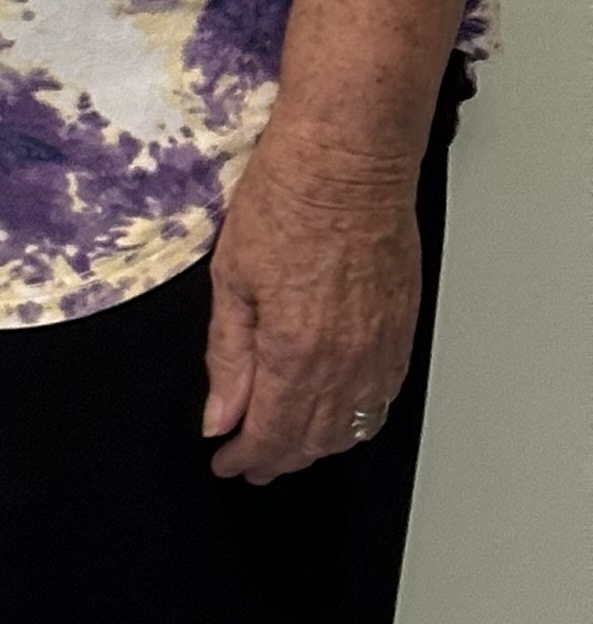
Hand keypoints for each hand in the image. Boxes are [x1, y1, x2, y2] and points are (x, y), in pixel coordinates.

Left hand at [202, 116, 420, 481]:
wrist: (349, 160)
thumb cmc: (285, 202)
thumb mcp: (232, 277)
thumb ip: (228, 357)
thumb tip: (220, 419)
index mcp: (296, 354)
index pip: (271, 434)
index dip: (245, 457)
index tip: (225, 463)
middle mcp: (347, 364)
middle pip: (314, 440)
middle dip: (279, 459)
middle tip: (251, 463)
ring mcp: (382, 351)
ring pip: (351, 427)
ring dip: (317, 446)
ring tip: (287, 448)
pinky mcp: (404, 333)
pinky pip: (382, 399)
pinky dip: (356, 420)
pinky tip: (336, 417)